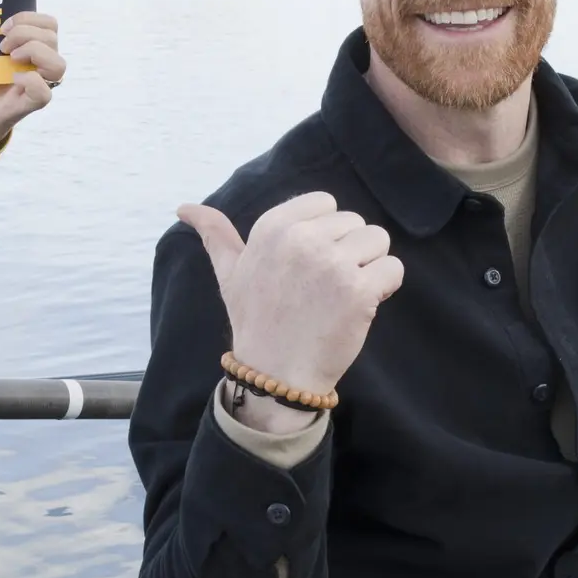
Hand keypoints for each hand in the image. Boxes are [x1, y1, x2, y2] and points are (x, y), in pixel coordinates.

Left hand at [0, 12, 63, 151]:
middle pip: (52, 38)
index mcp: (34, 48)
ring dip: (32, 53)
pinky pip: (44, 92)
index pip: (49, 24)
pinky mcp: (30, 104)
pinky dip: (29, 81)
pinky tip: (13, 78)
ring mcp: (40, 85)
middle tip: (2, 46)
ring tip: (10, 59)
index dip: (29, 18)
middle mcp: (42, 66)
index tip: (3, 27)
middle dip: (24, 33)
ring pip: (58, 65)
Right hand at [177, 192, 402, 430]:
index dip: (326, 235)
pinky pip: (393, 269)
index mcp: (272, 227)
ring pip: (378, 241)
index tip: (309, 266)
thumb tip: (184, 208)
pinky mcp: (359, 289)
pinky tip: (361, 307)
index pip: (326, 203)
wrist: (276, 373)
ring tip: (342, 296)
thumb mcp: (230, 274)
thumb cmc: (256, 322)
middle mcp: (301, 239)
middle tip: (324, 289)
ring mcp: (331, 263)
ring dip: (369, 268)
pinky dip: (385, 288)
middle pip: (356, 222)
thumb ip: (215, 235)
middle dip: (349, 252)